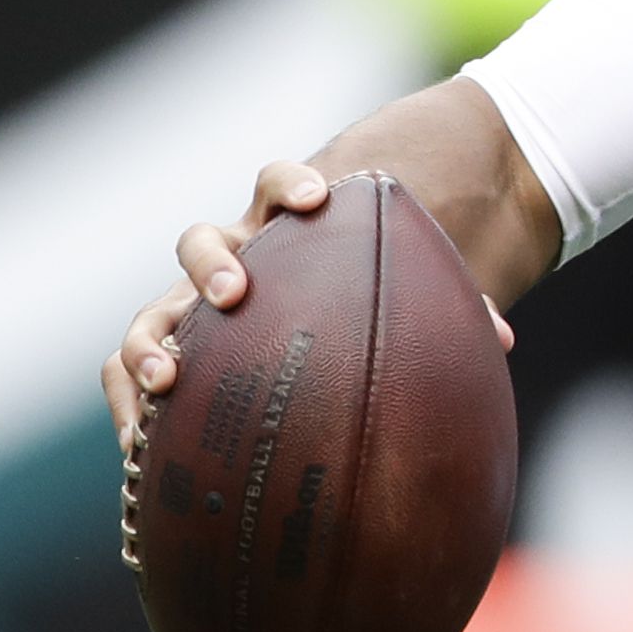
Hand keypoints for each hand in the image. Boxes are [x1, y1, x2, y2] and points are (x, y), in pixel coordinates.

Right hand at [100, 158, 514, 451]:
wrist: (327, 311)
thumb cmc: (372, 293)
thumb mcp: (405, 294)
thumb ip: (448, 308)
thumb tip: (502, 340)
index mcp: (287, 227)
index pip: (279, 183)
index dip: (292, 184)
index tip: (316, 199)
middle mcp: (232, 257)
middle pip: (201, 241)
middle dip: (212, 264)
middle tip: (233, 294)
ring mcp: (192, 304)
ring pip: (152, 309)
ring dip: (149, 341)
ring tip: (167, 379)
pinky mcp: (174, 351)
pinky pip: (130, 370)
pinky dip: (131, 400)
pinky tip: (143, 449)